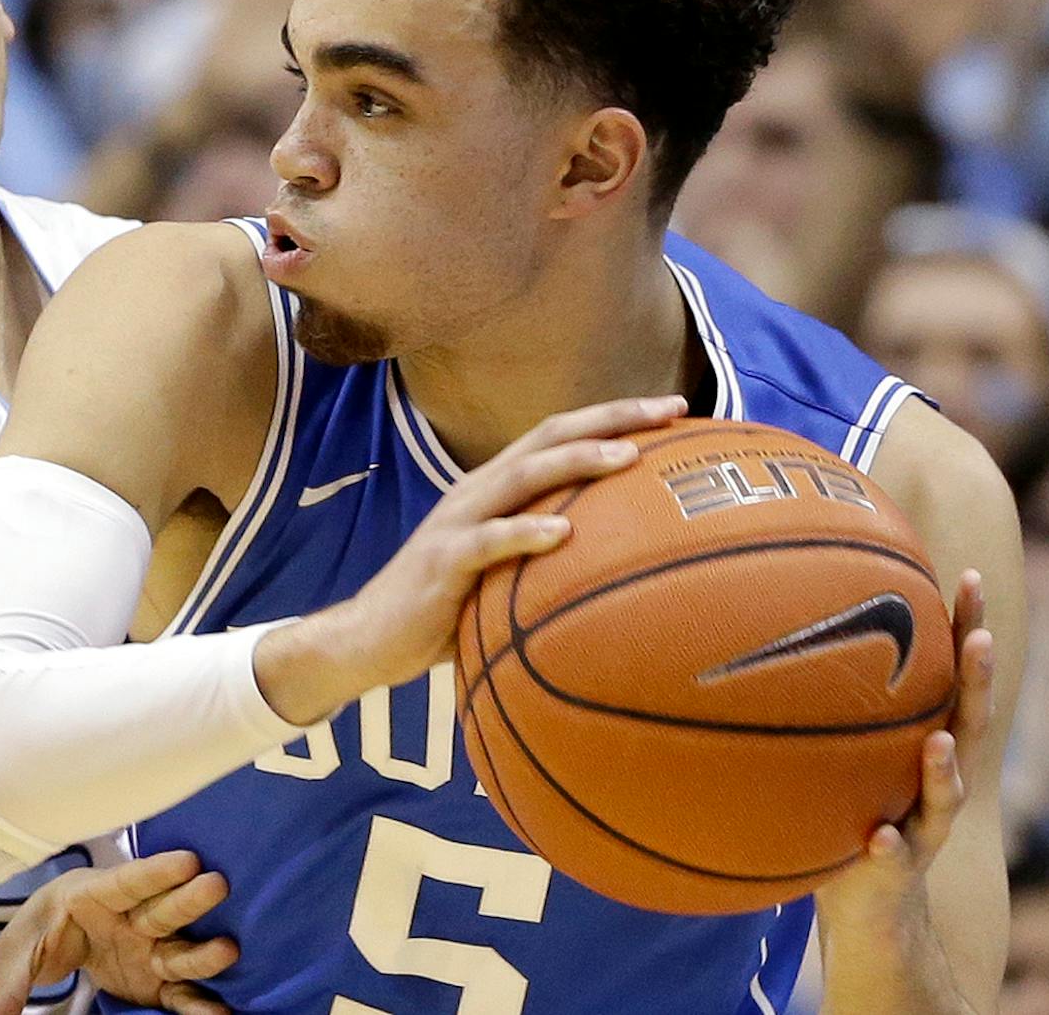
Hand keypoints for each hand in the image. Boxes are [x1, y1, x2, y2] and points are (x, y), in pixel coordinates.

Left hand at [0, 850, 235, 1014]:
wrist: (57, 941)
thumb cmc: (43, 929)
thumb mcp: (19, 952)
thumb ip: (9, 985)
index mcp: (97, 898)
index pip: (127, 881)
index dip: (155, 871)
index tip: (186, 860)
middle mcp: (133, 921)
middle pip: (163, 909)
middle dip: (189, 899)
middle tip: (216, 883)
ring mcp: (149, 951)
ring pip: (180, 949)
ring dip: (203, 951)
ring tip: (229, 949)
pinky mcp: (155, 982)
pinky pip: (180, 993)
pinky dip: (199, 1004)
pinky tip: (222, 1012)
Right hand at [256, 394, 688, 725]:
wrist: (372, 638)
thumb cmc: (449, 609)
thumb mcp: (505, 574)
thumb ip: (550, 558)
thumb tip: (624, 567)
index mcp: (496, 488)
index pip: (560, 436)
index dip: (615, 416)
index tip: (677, 410)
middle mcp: (478, 491)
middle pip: (549, 437)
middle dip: (612, 419)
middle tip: (671, 410)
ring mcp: (458, 522)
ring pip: (522, 476)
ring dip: (575, 462)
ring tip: (625, 457)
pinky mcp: (442, 561)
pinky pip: (487, 542)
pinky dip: (524, 533)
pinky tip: (562, 534)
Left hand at [817, 571, 994, 927]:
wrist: (870, 904)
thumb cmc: (852, 806)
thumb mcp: (848, 748)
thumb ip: (833, 699)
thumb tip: (781, 616)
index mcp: (928, 741)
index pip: (955, 678)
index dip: (968, 629)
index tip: (972, 578)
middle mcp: (939, 779)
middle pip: (970, 723)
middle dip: (977, 681)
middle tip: (979, 640)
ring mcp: (925, 825)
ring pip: (946, 794)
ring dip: (944, 769)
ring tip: (939, 743)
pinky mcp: (898, 870)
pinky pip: (895, 858)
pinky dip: (891, 847)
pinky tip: (881, 837)